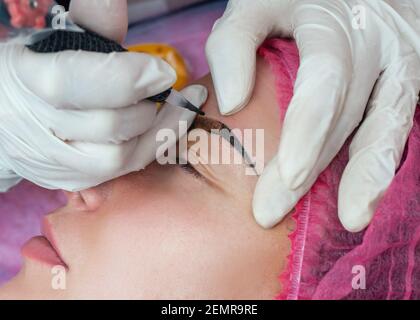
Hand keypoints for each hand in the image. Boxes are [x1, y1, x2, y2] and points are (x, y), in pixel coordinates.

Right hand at [0, 0, 206, 191]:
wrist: (13, 117)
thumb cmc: (42, 71)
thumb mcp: (61, 40)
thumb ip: (94, 20)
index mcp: (25, 79)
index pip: (73, 84)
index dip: (126, 79)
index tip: (162, 71)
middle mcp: (38, 128)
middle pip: (106, 126)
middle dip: (146, 105)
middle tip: (161, 85)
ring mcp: (56, 162)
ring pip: (119, 157)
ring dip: (156, 129)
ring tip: (172, 107)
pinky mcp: (76, 179)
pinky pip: (124, 170)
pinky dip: (152, 147)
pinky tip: (167, 126)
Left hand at [206, 0, 419, 231]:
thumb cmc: (290, 2)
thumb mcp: (256, 7)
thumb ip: (235, 42)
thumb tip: (233, 100)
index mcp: (332, 20)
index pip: (324, 78)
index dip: (306, 129)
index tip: (287, 177)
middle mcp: (372, 42)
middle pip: (345, 111)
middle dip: (312, 165)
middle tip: (270, 211)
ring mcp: (396, 63)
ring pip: (384, 124)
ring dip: (366, 175)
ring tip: (351, 218)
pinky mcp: (404, 84)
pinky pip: (397, 128)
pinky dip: (381, 165)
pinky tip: (364, 200)